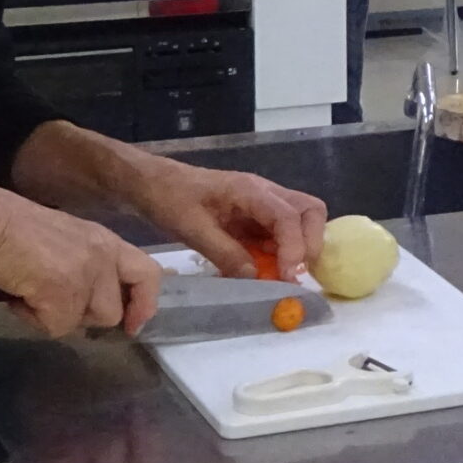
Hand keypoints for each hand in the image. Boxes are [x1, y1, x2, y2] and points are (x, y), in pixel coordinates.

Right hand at [0, 185, 163, 338]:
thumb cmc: (11, 228)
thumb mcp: (63, 240)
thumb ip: (84, 264)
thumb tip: (84, 299)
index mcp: (105, 240)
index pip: (147, 274)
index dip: (143, 304)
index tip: (132, 326)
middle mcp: (104, 255)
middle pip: (112, 311)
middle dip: (82, 316)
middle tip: (53, 304)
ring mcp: (86, 274)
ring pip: (84, 322)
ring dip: (56, 317)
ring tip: (30, 295)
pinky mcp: (64, 292)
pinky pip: (55, 326)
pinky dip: (33, 318)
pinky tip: (17, 297)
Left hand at [125, 158, 325, 282]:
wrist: (152, 184)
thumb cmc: (169, 199)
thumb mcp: (192, 229)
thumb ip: (225, 253)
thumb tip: (255, 278)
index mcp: (250, 190)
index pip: (288, 216)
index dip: (294, 248)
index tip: (287, 276)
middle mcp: (265, 193)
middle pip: (310, 211)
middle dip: (310, 243)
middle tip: (294, 272)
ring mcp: (262, 204)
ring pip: (301, 221)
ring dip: (299, 249)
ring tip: (281, 274)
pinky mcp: (255, 216)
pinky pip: (280, 233)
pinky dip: (281, 253)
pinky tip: (265, 270)